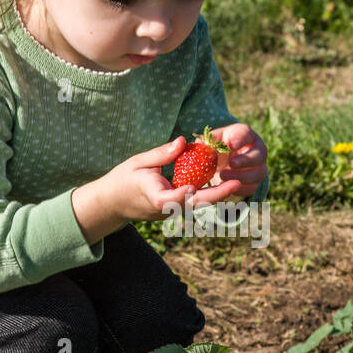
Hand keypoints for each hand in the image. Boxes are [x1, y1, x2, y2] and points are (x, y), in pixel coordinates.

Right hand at [97, 135, 243, 224]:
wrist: (114, 203)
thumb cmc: (123, 179)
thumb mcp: (138, 162)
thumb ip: (162, 153)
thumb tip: (183, 141)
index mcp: (153, 197)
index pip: (170, 199)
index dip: (182, 194)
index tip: (193, 188)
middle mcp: (166, 208)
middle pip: (194, 204)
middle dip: (216, 195)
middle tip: (236, 184)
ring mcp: (173, 212)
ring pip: (199, 205)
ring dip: (218, 195)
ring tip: (238, 181)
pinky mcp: (177, 210)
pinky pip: (195, 202)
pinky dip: (210, 194)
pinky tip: (227, 183)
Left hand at [206, 123, 267, 200]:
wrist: (224, 164)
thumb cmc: (219, 147)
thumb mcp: (213, 141)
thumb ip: (208, 141)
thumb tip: (199, 144)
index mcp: (246, 135)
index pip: (247, 133)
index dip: (241, 139)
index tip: (231, 144)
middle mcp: (257, 151)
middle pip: (259, 155)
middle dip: (245, 160)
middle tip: (231, 163)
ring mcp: (259, 168)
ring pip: (258, 174)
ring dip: (241, 176)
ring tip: (222, 176)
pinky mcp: (255, 183)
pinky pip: (252, 188)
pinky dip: (240, 189)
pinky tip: (227, 187)